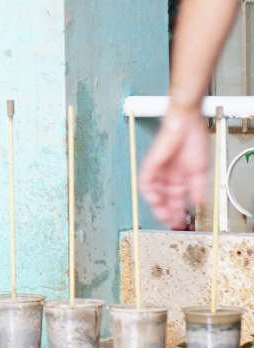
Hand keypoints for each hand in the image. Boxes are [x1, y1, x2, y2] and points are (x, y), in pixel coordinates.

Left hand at [140, 105, 206, 228]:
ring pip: (153, 193)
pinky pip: (146, 182)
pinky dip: (150, 193)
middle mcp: (166, 176)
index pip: (176, 199)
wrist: (186, 124)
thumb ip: (198, 188)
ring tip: (165, 216)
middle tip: (173, 223)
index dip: (178, 212)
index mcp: (178, 177)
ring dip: (158, 206)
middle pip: (164, 199)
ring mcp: (157, 170)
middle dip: (169, 213)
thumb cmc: (193, 141)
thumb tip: (198, 203)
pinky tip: (156, 201)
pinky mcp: (150, 164)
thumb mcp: (200, 170)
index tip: (181, 222)